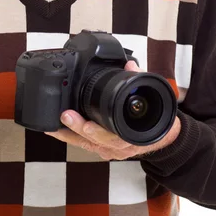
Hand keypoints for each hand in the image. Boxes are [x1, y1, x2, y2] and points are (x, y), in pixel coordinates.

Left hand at [45, 60, 180, 159]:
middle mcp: (119, 147)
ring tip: (51, 125)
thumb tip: (130, 65)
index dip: (98, 130)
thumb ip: (140, 79)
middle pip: (95, 141)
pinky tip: (56, 129)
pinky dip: (70, 137)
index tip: (86, 123)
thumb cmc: (155, 119)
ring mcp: (109, 150)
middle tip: (65, 116)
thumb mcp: (151, 97)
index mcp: (132, 136)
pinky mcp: (101, 149)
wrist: (164, 137)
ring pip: (86, 145)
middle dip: (78, 129)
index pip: (113, 136)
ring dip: (68, 135)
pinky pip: (83, 145)